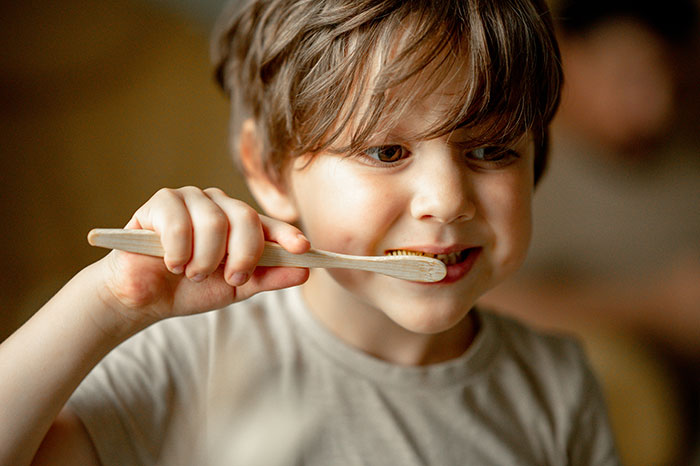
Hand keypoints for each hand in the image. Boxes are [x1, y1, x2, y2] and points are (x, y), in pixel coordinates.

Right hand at [94, 187, 309, 332]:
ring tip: (192, 274)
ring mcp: (190, 199)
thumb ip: (268, 277)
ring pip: (213, 222)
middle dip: (242, 254)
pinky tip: (172, 264)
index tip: (303, 249)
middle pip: (245, 218)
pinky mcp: (161, 202)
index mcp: (239, 222)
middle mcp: (218, 205)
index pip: (268, 224)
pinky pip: (180, 223)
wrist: (144, 299)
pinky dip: (179, 252)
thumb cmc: (190, 289)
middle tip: (231, 278)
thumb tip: (305, 272)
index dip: (286, 234)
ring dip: (204, 260)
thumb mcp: (235, 288)